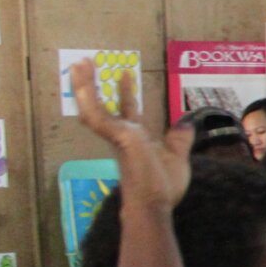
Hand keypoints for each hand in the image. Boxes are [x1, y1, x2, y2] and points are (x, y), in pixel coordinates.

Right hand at [70, 61, 191, 209]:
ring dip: (85, 86)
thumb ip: (178, 141)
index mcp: (136, 139)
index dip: (126, 92)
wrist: (156, 203)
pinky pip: (97, 117)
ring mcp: (117, 137)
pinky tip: (81, 85)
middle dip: (95, 85)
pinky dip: (88, 100)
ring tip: (79, 64)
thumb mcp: (177, 157)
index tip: (125, 74)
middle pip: (104, 105)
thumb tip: (186, 125)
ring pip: (94, 107)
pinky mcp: (117, 138)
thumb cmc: (163, 186)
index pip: (128, 110)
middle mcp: (123, 136)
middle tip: (88, 63)